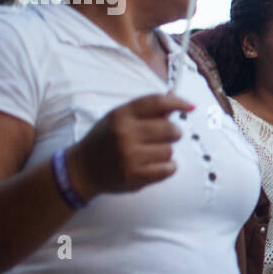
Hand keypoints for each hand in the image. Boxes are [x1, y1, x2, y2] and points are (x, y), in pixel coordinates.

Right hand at [66, 92, 194, 201]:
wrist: (82, 169)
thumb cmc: (105, 140)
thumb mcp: (121, 118)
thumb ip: (148, 109)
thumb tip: (175, 96)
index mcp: (121, 115)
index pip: (157, 102)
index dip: (178, 102)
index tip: (190, 107)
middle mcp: (125, 134)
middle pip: (170, 128)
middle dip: (173, 132)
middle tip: (165, 136)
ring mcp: (130, 156)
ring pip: (170, 150)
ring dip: (165, 152)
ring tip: (150, 153)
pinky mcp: (135, 176)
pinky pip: (168, 168)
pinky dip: (167, 167)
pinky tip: (155, 165)